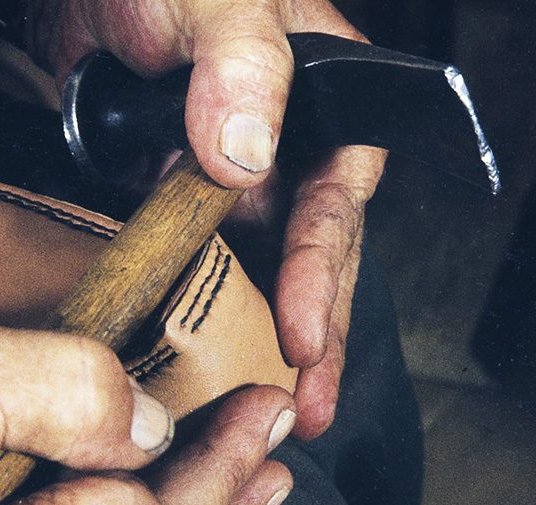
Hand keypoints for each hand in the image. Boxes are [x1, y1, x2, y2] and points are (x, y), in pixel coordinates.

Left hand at [25, 0, 387, 436]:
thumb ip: (239, 63)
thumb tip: (249, 153)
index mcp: (327, 101)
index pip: (337, 201)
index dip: (323, 275)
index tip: (302, 337)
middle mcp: (295, 148)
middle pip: (318, 255)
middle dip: (317, 336)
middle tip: (308, 410)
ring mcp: (247, 178)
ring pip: (273, 270)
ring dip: (277, 341)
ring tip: (280, 411)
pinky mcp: (198, 199)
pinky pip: (218, 263)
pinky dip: (222, 314)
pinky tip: (220, 362)